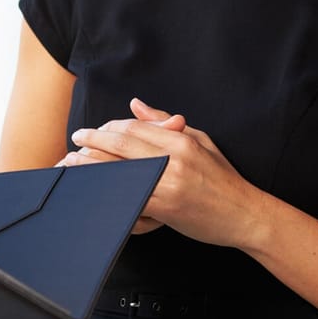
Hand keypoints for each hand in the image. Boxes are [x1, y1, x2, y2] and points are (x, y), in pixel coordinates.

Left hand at [59, 98, 271, 247]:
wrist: (246, 215)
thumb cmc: (223, 179)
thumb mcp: (200, 142)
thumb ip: (165, 123)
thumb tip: (135, 103)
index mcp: (181, 140)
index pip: (134, 127)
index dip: (107, 128)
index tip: (92, 132)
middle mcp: (174, 157)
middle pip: (122, 144)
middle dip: (92, 141)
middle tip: (73, 142)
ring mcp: (169, 182)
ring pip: (120, 169)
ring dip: (91, 166)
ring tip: (71, 165)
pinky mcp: (167, 206)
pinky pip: (129, 197)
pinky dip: (107, 193)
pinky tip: (92, 193)